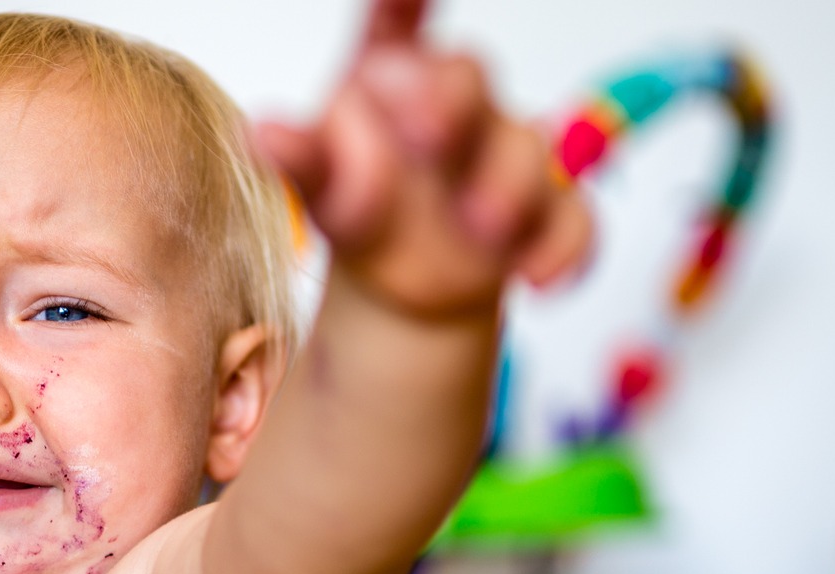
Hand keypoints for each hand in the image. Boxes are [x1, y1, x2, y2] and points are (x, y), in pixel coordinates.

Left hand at [254, 0, 591, 319]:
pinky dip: (562, 250)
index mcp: (391, 77)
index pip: (394, 25)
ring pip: (525, 150)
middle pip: (468, 76)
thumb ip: (301, 157)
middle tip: (425, 138)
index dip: (400, 3)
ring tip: (479, 228)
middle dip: (450, 103)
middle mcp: (455, 103)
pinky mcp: (546, 214)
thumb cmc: (359, 204)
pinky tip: (537, 279)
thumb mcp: (321, 184)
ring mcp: (506, 156)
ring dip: (509, 187)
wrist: (402, 285)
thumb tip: (263, 131)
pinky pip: (571, 221)